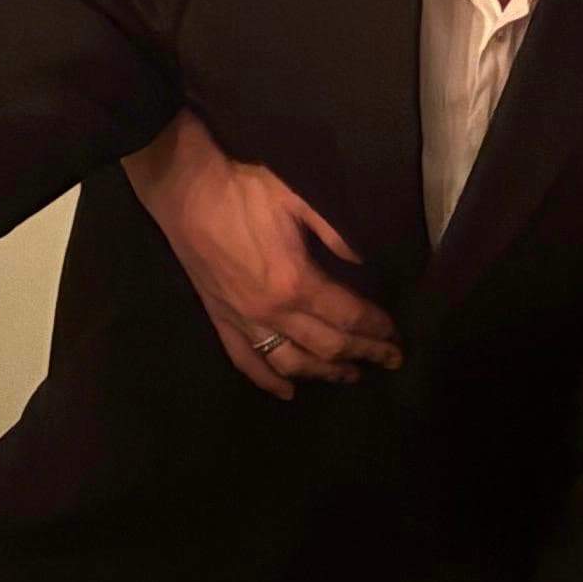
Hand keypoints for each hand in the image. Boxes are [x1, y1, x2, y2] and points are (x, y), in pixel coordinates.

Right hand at [126, 115, 398, 399]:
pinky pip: (245, 360)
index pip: (348, 316)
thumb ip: (336, 234)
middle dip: (363, 355)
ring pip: (291, 362)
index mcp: (296, 282)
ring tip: (350, 376)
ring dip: (324, 373)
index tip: (396, 336)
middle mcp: (272, 312)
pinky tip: (288, 392)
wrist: (186, 190)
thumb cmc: (245, 190)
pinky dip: (268, 380)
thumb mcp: (300, 199)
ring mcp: (243, 320)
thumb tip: (365, 261)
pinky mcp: (220, 319)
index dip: (376, 328)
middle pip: (327, 345)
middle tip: (389, 361)